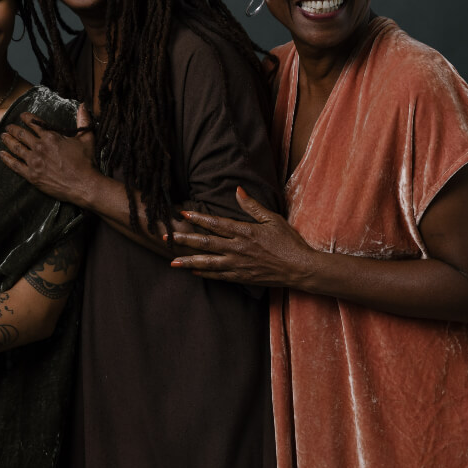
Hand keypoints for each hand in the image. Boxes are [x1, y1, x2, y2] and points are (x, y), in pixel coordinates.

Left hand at [0, 105, 98, 204]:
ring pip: (16, 148)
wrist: (84, 185)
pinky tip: (1, 154)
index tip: (22, 116)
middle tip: (8, 127)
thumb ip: (83, 120)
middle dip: (14, 129)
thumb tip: (83, 105)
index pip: (35, 123)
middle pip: (22, 134)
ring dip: (8, 140)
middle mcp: (40, 147)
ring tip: (3, 136)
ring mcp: (34, 162)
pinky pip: (15, 165)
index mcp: (51, 137)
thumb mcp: (87, 138)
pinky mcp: (32, 175)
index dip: (27, 118)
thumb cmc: (86, 163)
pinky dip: (7, 159)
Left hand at [168, 186, 313, 284]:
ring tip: (172, 261)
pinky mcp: (242, 277)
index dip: (197, 217)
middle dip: (184, 239)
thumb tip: (237, 189)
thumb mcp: (272, 219)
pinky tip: (194, 272)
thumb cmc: (289, 242)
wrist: (300, 268)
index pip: (215, 223)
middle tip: (167, 237)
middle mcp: (237, 248)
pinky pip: (219, 276)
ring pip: (208, 262)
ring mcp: (238, 265)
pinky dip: (205, 273)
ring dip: (188, 261)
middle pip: (205, 243)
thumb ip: (252, 206)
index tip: (182, 213)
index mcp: (244, 231)